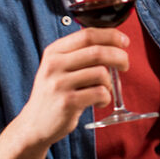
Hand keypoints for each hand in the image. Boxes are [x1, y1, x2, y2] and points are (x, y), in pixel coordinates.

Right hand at [17, 27, 129, 145]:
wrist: (34, 124)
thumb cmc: (54, 93)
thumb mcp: (58, 67)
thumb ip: (80, 54)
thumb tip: (115, 46)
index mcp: (54, 51)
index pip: (87, 34)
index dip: (111, 36)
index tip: (124, 41)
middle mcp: (54, 65)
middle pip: (97, 52)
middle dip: (119, 57)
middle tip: (125, 65)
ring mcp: (59, 84)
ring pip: (101, 73)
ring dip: (110, 83)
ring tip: (103, 90)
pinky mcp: (67, 102)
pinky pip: (100, 93)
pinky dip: (106, 98)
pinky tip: (99, 102)